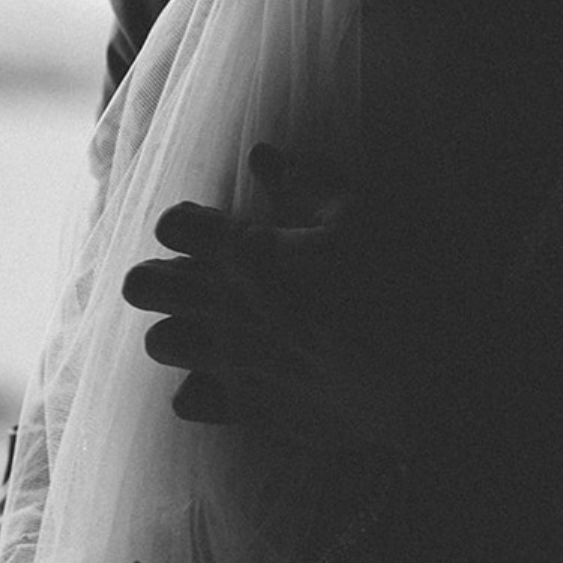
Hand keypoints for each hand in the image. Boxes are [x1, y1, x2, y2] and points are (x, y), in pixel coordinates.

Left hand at [121, 146, 416, 453]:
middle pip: (140, 286)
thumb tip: (260, 155)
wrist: (423, 376)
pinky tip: (235, 376)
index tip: (220, 228)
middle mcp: (221, 304)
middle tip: (204, 277)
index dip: (191, 223)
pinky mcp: (244, 407)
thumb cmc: (397, 281)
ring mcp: (228, 360)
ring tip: (217, 327)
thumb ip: (305, 179)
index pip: (170, 225)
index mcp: (244, 248)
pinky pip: (185, 400)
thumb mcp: (360, 211)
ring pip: (157, 343)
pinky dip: (203, 387)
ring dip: (181, 331)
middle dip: (162, 276)